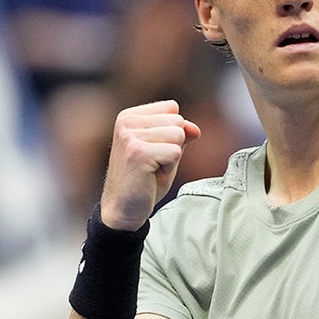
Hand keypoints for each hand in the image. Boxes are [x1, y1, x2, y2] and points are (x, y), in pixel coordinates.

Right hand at [99, 100, 200, 229]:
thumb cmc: (144, 180)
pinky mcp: (138, 152)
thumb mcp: (165, 151)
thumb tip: (195, 128)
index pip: (172, 108)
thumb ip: (180, 134)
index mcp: (130, 116)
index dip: (172, 133)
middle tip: (153, 164)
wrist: (123, 210)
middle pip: (178, 121)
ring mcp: (131, 136)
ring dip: (172, 157)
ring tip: (152, 169)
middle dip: (173, 146)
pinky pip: (176, 152)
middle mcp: (127, 121)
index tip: (153, 151)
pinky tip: (151, 176)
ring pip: (178, 135)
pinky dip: (169, 168)